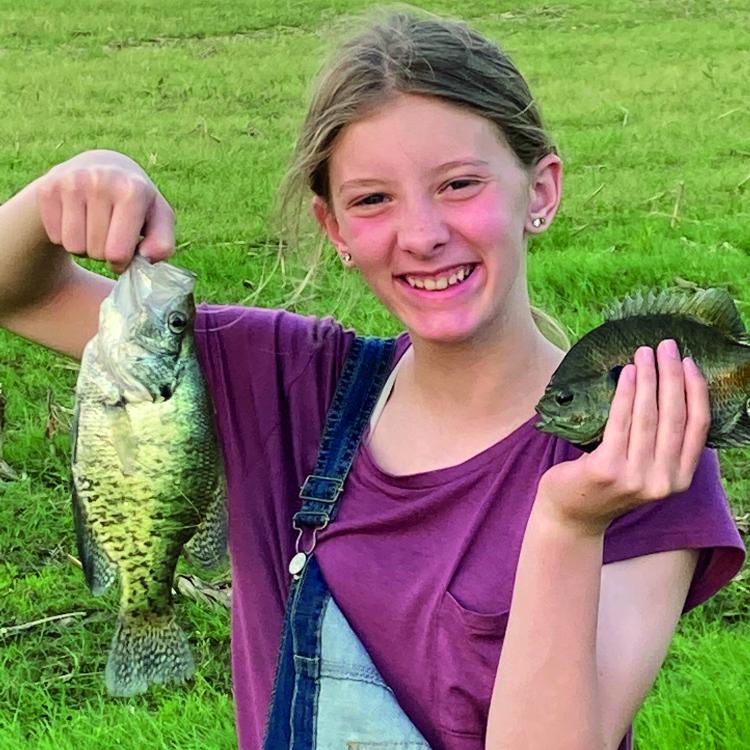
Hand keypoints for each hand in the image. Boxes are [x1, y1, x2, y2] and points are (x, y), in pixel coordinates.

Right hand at [35, 150, 174, 272]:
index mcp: (133, 191)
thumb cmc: (137, 203)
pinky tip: (78, 220)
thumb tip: (147, 257)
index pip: (118, 252)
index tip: (126, 251)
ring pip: (73, 247)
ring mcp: (71, 182)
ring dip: (85, 248)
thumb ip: (163, 244)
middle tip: (110, 234)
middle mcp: (100, 181)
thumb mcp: (159, 220)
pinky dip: (66, 237)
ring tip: (95, 228)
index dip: (122, 262)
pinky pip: (56, 237)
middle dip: (105, 254)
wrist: (101, 167)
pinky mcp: (48, 188)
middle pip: (96, 252)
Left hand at [535, 339, 710, 536]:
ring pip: (648, 416)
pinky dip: (625, 394)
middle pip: (675, 416)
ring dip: (648, 378)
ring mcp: (636, 477)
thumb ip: (659, 443)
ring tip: (644, 352)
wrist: (572, 515)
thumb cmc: (607, 483)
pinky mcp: (608, 470)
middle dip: (672, 375)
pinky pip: (620, 422)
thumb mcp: (643, 467)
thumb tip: (664, 387)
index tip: (691, 363)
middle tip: (667, 345)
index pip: (698, 427)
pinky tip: (626, 372)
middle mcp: (664, 481)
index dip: (697, 391)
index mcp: (680, 479)